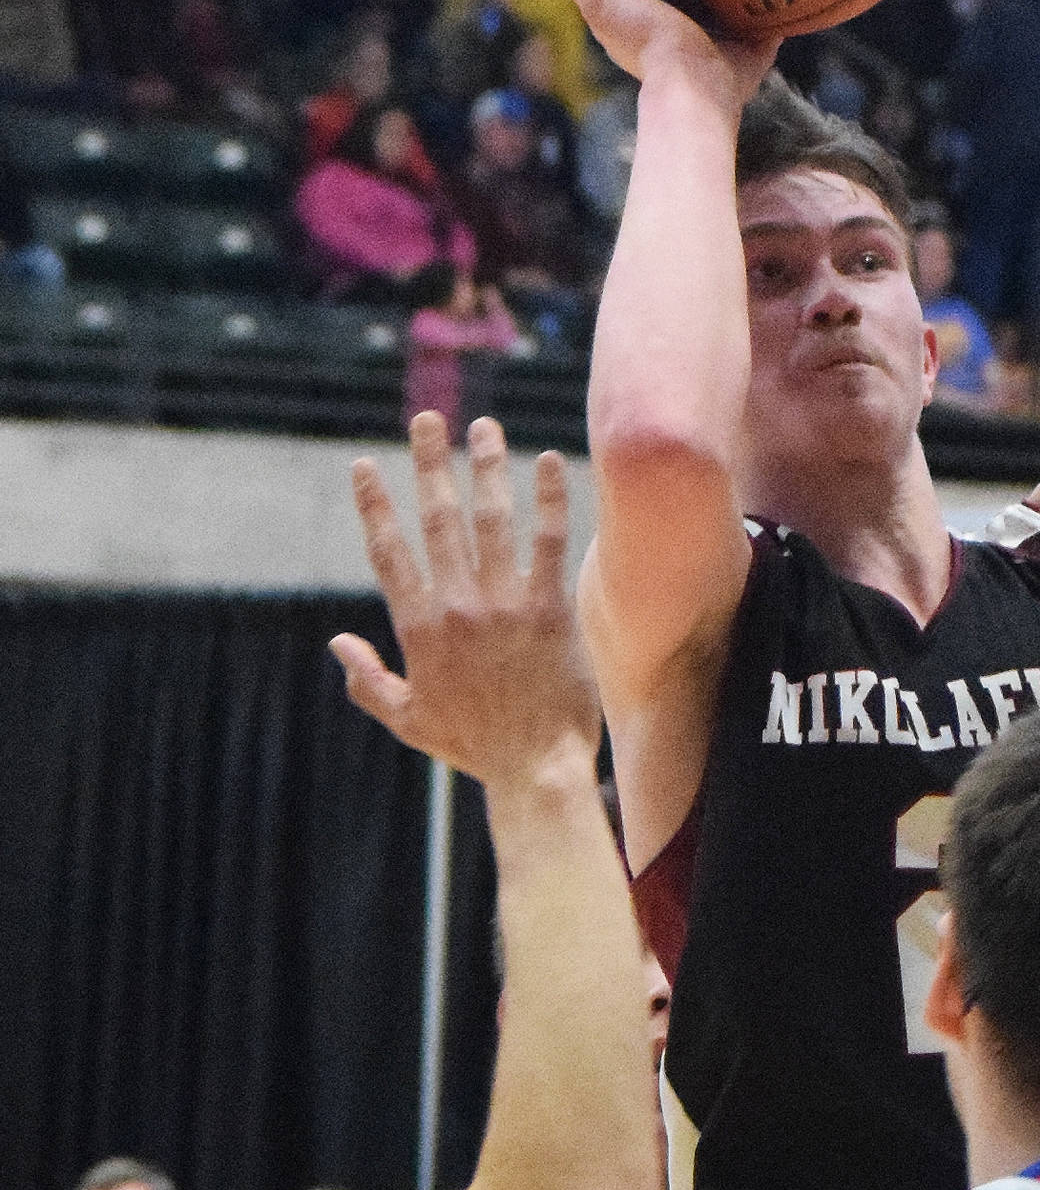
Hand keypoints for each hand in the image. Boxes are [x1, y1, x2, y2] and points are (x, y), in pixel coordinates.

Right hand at [330, 414, 600, 788]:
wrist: (536, 769)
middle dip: (429, 464)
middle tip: (427, 420)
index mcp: (418, 629)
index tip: (364, 466)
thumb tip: (337, 646)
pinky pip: (550, 544)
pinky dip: (550, 500)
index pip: (388, 553)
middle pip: (437, 521)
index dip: (374, 505)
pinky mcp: (551, 611)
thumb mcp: (407, 720)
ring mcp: (506, 605)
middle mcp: (458, 607)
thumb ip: (367, 681)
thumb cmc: (473, 746)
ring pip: (492, 521)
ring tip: (484, 428)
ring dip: (486, 468)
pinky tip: (550, 462)